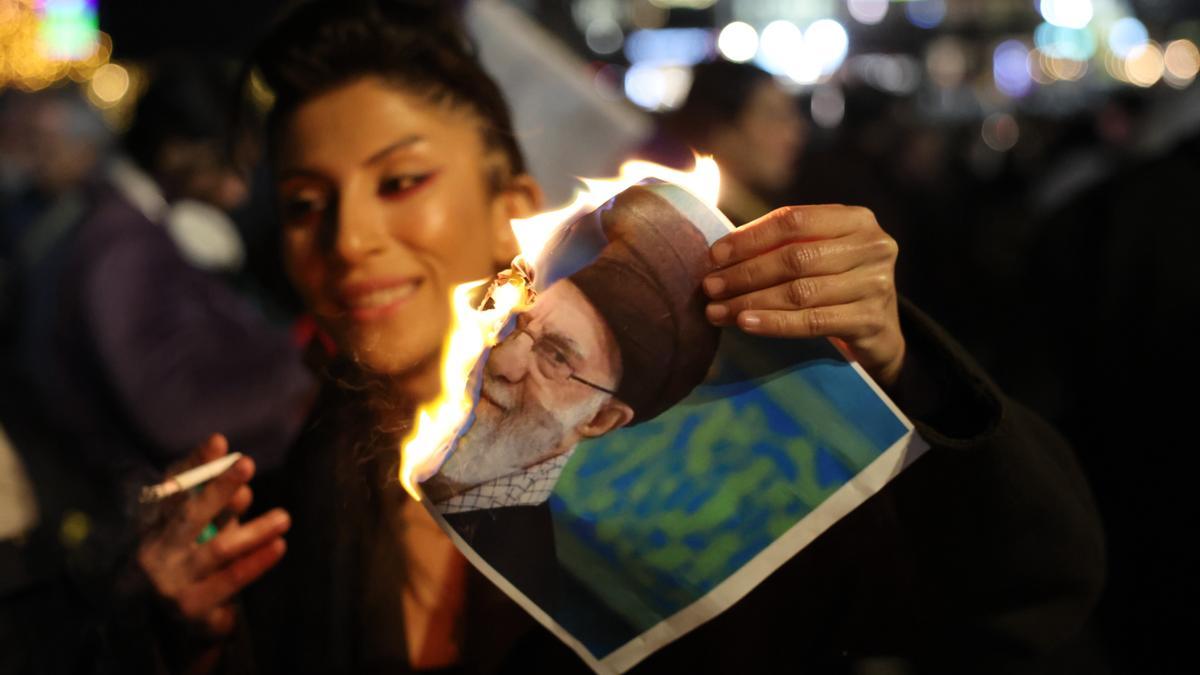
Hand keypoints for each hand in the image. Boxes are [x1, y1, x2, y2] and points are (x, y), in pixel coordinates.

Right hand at [137, 434, 289, 636]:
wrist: (175, 624)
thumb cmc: (193, 561)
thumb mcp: (201, 530)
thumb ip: (220, 508)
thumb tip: (245, 489)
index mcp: (154, 526)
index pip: (172, 488)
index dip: (194, 464)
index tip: (219, 441)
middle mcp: (156, 552)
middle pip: (189, 515)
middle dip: (218, 488)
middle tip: (248, 463)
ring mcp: (171, 582)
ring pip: (217, 550)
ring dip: (253, 531)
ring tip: (284, 517)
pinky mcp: (191, 609)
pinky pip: (229, 582)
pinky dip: (255, 564)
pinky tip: (278, 547)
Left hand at [703, 205, 905, 386]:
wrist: (881, 333)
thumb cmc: (837, 285)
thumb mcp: (819, 254)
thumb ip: (782, 245)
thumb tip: (719, 254)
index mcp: (855, 220)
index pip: (794, 220)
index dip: (750, 237)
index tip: (714, 255)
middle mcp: (872, 246)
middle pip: (794, 257)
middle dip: (745, 273)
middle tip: (710, 287)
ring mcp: (876, 284)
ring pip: (799, 292)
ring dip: (751, 302)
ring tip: (717, 311)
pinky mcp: (871, 320)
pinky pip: (813, 321)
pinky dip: (774, 323)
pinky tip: (746, 324)